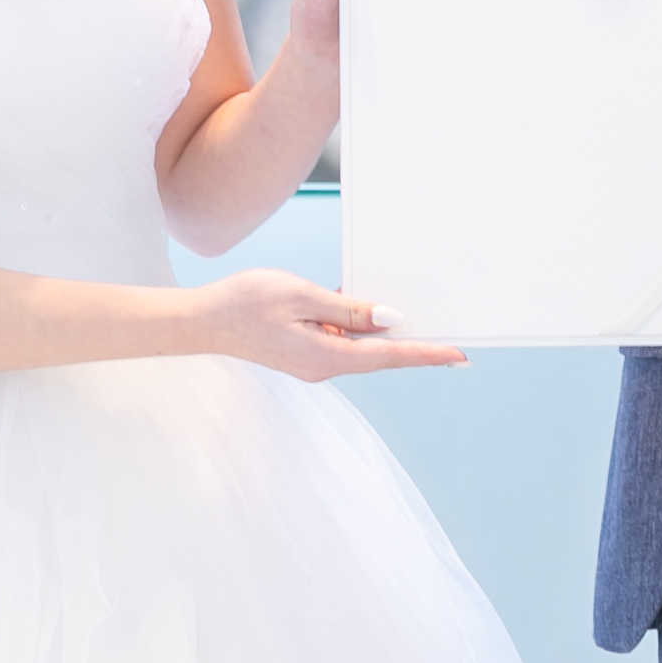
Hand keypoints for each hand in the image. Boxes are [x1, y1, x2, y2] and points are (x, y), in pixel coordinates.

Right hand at [196, 268, 466, 380]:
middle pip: (381, 355)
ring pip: (362, 347)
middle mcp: (324, 366)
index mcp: (327, 357)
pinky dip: (357, 326)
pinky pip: (341, 340)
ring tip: (420, 319)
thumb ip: (349, 310)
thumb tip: (392, 319)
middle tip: (456, 344)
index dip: (427, 354)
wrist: (202, 320)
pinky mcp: (305, 352)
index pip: (390, 356)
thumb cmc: (246, 303)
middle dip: (417, 347)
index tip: (459, 355)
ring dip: (386, 334)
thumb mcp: (302, 296)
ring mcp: (314, 361)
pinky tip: (366, 306)